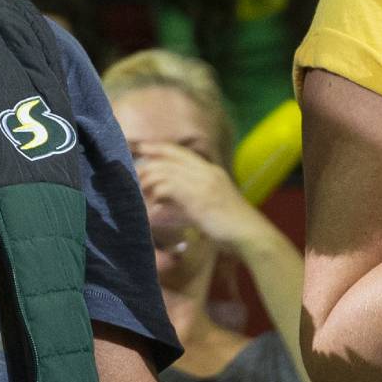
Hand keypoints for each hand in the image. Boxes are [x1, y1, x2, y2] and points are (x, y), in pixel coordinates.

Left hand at [134, 142, 270, 250]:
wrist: (251, 235)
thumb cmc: (232, 228)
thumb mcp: (208, 209)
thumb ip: (186, 204)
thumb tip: (161, 206)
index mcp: (211, 172)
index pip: (180, 152)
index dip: (159, 147)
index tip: (140, 146)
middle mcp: (207, 172)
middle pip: (169, 156)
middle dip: (147, 158)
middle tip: (129, 167)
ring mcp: (203, 182)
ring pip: (165, 170)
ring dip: (149, 180)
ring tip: (140, 191)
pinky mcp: (198, 196)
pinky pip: (168, 187)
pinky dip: (156, 194)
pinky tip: (151, 205)